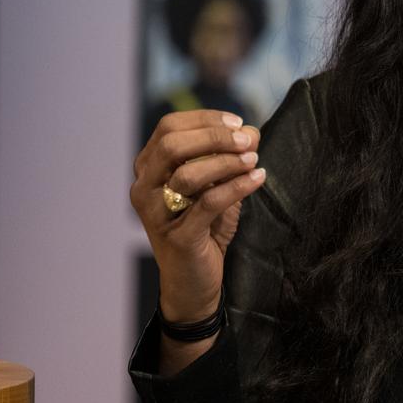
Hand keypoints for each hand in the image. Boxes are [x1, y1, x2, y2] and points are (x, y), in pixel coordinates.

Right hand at [130, 110, 265, 323]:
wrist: (193, 283)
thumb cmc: (204, 229)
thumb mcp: (216, 186)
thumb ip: (230, 158)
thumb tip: (252, 131)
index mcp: (148, 169)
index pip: (169, 127)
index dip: (205, 119)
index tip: (238, 123)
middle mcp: (144, 188)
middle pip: (171, 145)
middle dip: (214, 137)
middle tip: (247, 140)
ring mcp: (156, 214)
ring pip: (187, 175)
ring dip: (226, 162)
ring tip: (253, 161)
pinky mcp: (177, 237)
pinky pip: (208, 203)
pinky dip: (237, 187)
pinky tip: (258, 179)